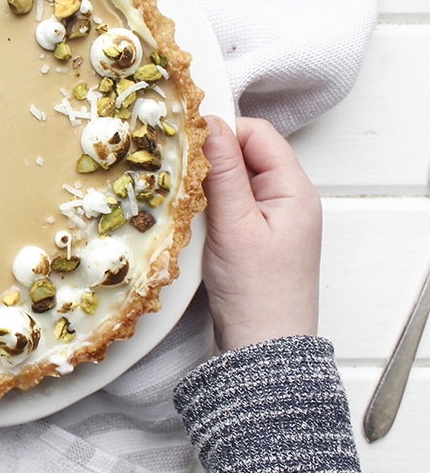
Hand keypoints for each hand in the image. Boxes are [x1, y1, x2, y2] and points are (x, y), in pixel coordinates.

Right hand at [201, 116, 321, 353]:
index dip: (223, 131)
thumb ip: (223, 172)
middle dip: (212, 157)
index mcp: (295, 191)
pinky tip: (191, 216)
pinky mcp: (257, 240)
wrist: (263, 350)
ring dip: (208, 184)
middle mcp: (289, 200)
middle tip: (177, 168)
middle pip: (247, 155)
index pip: (259, 134)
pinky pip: (233, 206)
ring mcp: (274, 221)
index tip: (186, 141)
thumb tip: (209, 122)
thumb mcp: (235, 225)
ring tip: (182, 194)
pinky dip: (210, 206)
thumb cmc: (257, 292)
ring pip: (236, 181)